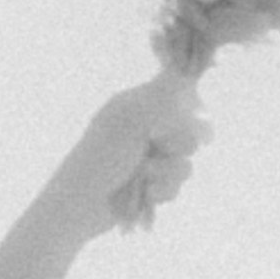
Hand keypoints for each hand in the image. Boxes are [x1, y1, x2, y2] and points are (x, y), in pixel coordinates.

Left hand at [46, 70, 210, 237]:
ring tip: (145, 179)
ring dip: (168, 173)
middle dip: (177, 147)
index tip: (197, 117)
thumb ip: (162, 95)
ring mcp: (148, 158)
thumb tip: (186, 72)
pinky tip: (147, 195)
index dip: (191, 107)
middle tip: (157, 148)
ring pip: (184, 162)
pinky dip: (163, 191)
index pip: (177, 94)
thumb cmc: (101, 159)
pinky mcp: (150, 184)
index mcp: (135, 106)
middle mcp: (144, 129)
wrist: (81, 206)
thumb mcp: (131, 120)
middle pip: (189, 132)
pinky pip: (175, 185)